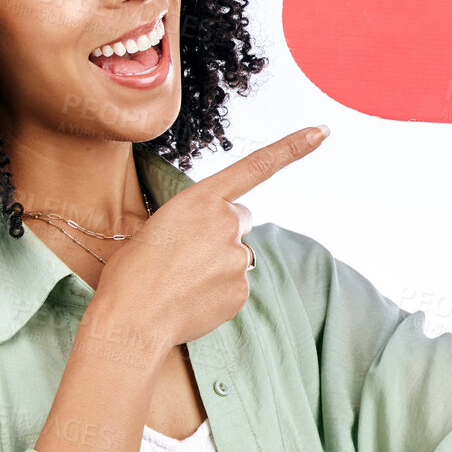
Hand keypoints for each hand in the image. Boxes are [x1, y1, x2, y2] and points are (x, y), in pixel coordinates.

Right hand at [98, 125, 329, 346]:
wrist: (131, 319)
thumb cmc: (131, 272)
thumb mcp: (157, 227)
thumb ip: (194, 222)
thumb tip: (208, 241)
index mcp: (201, 198)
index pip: (257, 166)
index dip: (292, 147)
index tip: (321, 132)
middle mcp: (227, 223)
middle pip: (240, 219)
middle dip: (222, 231)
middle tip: (188, 252)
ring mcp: (238, 258)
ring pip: (237, 255)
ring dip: (217, 263)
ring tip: (183, 280)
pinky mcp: (242, 290)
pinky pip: (236, 285)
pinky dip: (218, 291)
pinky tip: (191, 299)